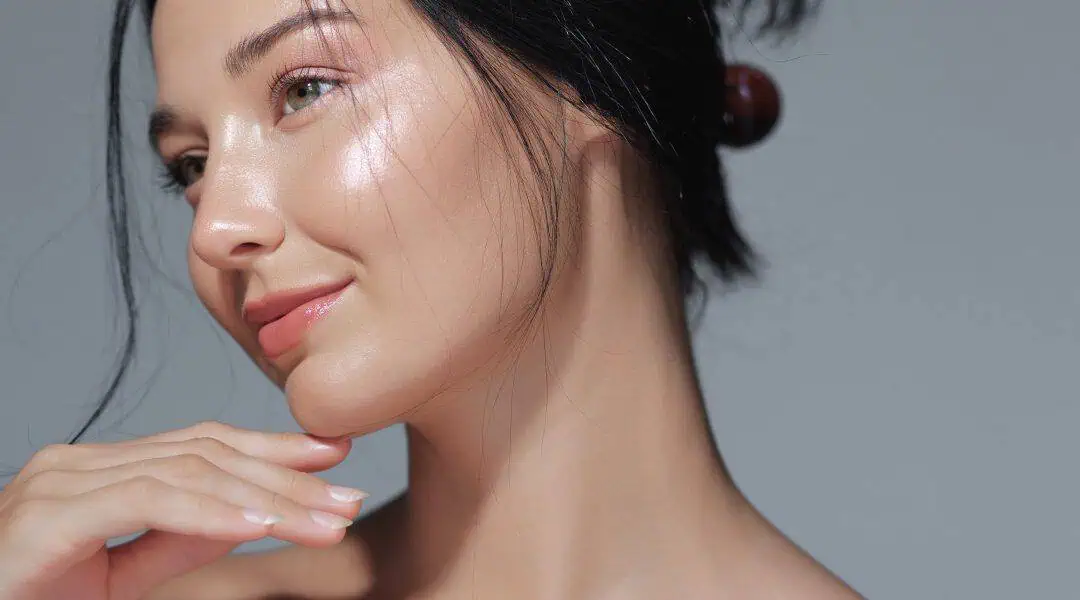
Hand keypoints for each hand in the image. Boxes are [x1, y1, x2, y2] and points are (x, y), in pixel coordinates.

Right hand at [0, 421, 365, 599]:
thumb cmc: (33, 599)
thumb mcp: (123, 572)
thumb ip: (180, 538)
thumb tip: (252, 515)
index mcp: (100, 470)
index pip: (203, 445)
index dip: (273, 449)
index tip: (335, 457)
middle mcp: (81, 463)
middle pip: (206, 455)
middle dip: (286, 477)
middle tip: (348, 499)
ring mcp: (62, 483)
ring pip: (188, 475)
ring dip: (266, 500)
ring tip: (324, 521)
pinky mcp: (49, 518)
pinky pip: (146, 503)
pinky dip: (209, 514)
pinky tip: (258, 526)